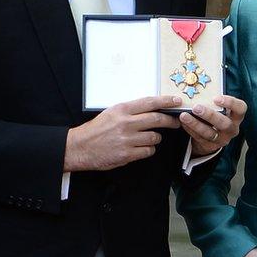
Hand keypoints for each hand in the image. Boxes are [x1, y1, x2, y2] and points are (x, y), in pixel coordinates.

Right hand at [64, 95, 181, 170]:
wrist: (80, 147)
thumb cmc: (96, 130)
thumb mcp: (111, 113)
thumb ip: (130, 111)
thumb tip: (152, 109)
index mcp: (122, 110)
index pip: (149, 103)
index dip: (166, 101)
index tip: (177, 101)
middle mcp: (126, 123)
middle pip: (157, 119)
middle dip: (170, 121)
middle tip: (176, 122)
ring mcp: (127, 139)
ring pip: (154, 137)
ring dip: (156, 138)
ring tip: (149, 138)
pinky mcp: (127, 154)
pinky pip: (148, 151)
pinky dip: (148, 150)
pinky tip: (141, 148)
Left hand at [179, 94, 247, 155]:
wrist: (211, 138)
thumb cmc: (215, 115)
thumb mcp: (219, 109)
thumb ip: (213, 101)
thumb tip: (198, 87)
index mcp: (236, 116)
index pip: (240, 108)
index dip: (230, 103)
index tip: (216, 98)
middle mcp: (232, 128)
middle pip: (224, 123)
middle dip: (209, 115)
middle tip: (196, 108)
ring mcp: (222, 139)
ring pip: (209, 133)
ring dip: (195, 124)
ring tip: (183, 116)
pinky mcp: (210, 146)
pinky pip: (199, 138)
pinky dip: (190, 129)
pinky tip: (182, 122)